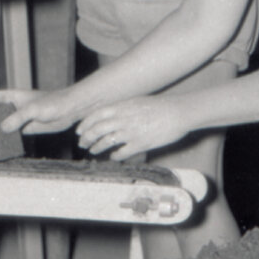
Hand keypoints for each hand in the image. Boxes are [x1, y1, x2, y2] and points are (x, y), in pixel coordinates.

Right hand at [0, 88, 82, 135]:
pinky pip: (13, 134)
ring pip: (3, 124)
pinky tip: (0, 146)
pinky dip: (6, 139)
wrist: (71, 109)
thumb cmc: (54, 103)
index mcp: (14, 97)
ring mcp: (21, 118)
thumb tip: (2, 128)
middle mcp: (15, 107)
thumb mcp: (34, 109)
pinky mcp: (28, 128)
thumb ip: (18, 118)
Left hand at [76, 97, 190, 161]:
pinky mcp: (141, 143)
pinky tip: (114, 157)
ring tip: (94, 151)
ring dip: (97, 147)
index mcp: (123, 106)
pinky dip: (115, 156)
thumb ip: (123, 109)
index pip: (96, 115)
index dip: (85, 124)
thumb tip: (110, 116)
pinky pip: (122, 153)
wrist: (178, 112)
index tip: (80, 131)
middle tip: (83, 144)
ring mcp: (131, 132)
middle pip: (97, 129)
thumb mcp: (137, 101)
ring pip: (106, 141)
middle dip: (87, 138)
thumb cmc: (160, 106)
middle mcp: (124, 118)